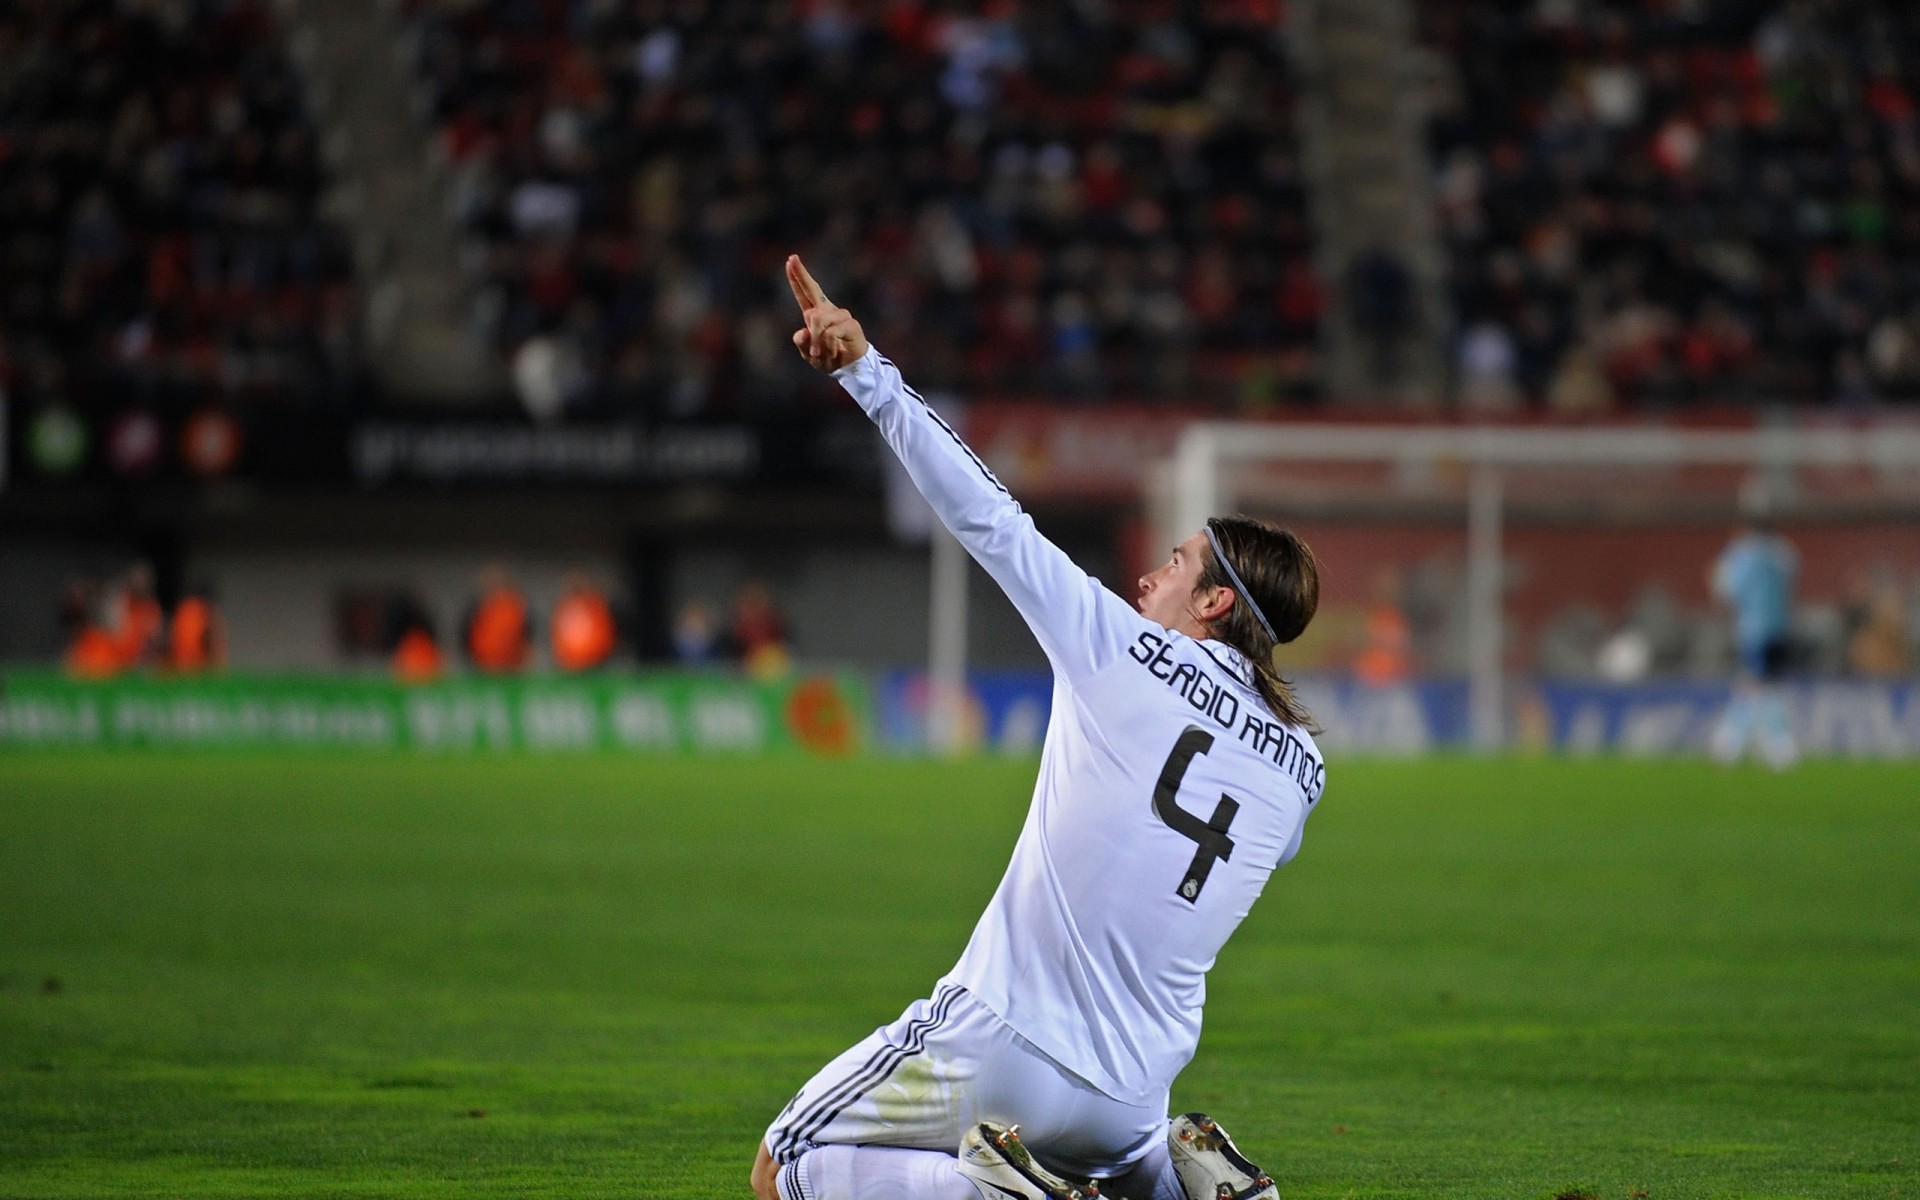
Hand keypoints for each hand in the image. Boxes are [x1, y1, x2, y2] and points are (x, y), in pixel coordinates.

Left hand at [786, 254, 868, 371]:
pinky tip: (831, 352)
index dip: (798, 277)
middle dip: (801, 274)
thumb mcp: (809, 353)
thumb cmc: (828, 358)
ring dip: (816, 341)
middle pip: (813, 290)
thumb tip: (803, 331)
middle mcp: (827, 311)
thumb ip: (802, 343)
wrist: (849, 369)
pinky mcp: (851, 324)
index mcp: (815, 315)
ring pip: (818, 320)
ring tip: (819, 354)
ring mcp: (840, 316)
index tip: (791, 260)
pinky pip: (830, 332)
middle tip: (792, 258)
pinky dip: (827, 345)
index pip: (804, 293)